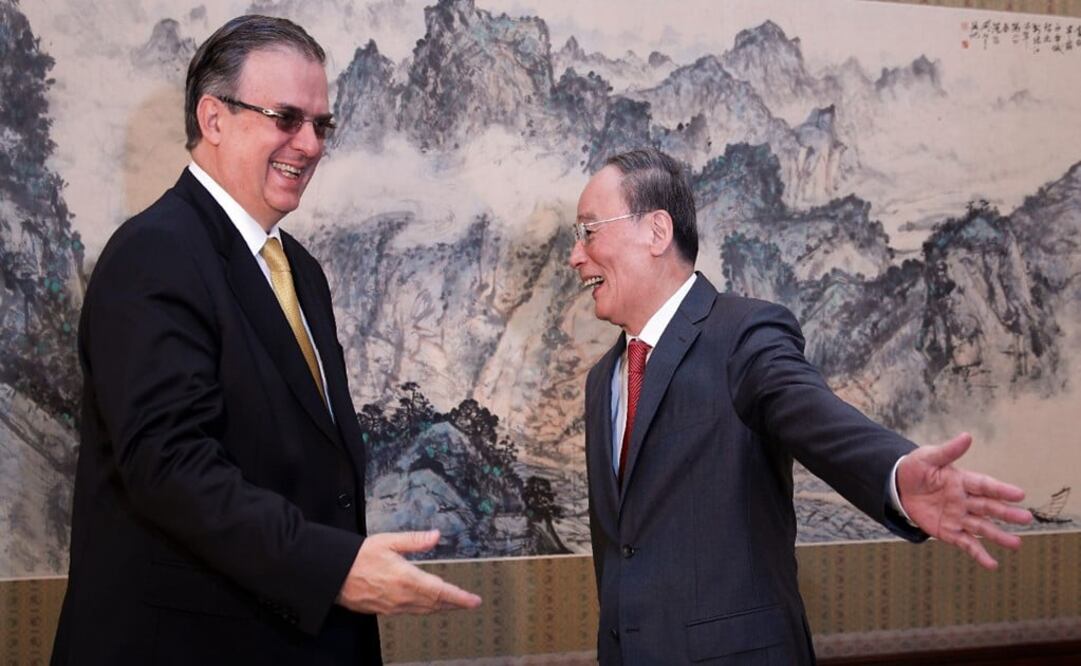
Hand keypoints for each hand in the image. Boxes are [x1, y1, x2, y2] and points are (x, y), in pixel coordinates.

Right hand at [336, 530, 481, 614]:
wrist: (334, 575)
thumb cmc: (358, 557)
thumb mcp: (388, 541)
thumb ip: (414, 540)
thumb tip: (435, 536)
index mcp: (407, 579)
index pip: (440, 591)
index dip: (460, 597)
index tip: (474, 600)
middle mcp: (402, 597)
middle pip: (435, 604)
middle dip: (454, 604)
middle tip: (468, 603)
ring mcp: (393, 606)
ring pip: (424, 610)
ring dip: (440, 608)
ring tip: (453, 605)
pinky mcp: (384, 611)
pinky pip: (411, 612)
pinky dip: (424, 609)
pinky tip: (426, 605)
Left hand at [897, 432, 1032, 569]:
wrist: (898, 486)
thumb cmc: (916, 469)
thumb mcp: (928, 457)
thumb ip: (948, 451)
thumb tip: (967, 436)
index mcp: (963, 480)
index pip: (985, 485)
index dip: (1001, 489)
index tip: (1019, 494)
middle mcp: (965, 500)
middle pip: (989, 507)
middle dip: (1007, 513)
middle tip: (1027, 518)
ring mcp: (958, 517)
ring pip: (982, 527)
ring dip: (998, 536)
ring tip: (1016, 544)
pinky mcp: (949, 531)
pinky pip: (966, 544)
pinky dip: (979, 554)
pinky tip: (992, 564)